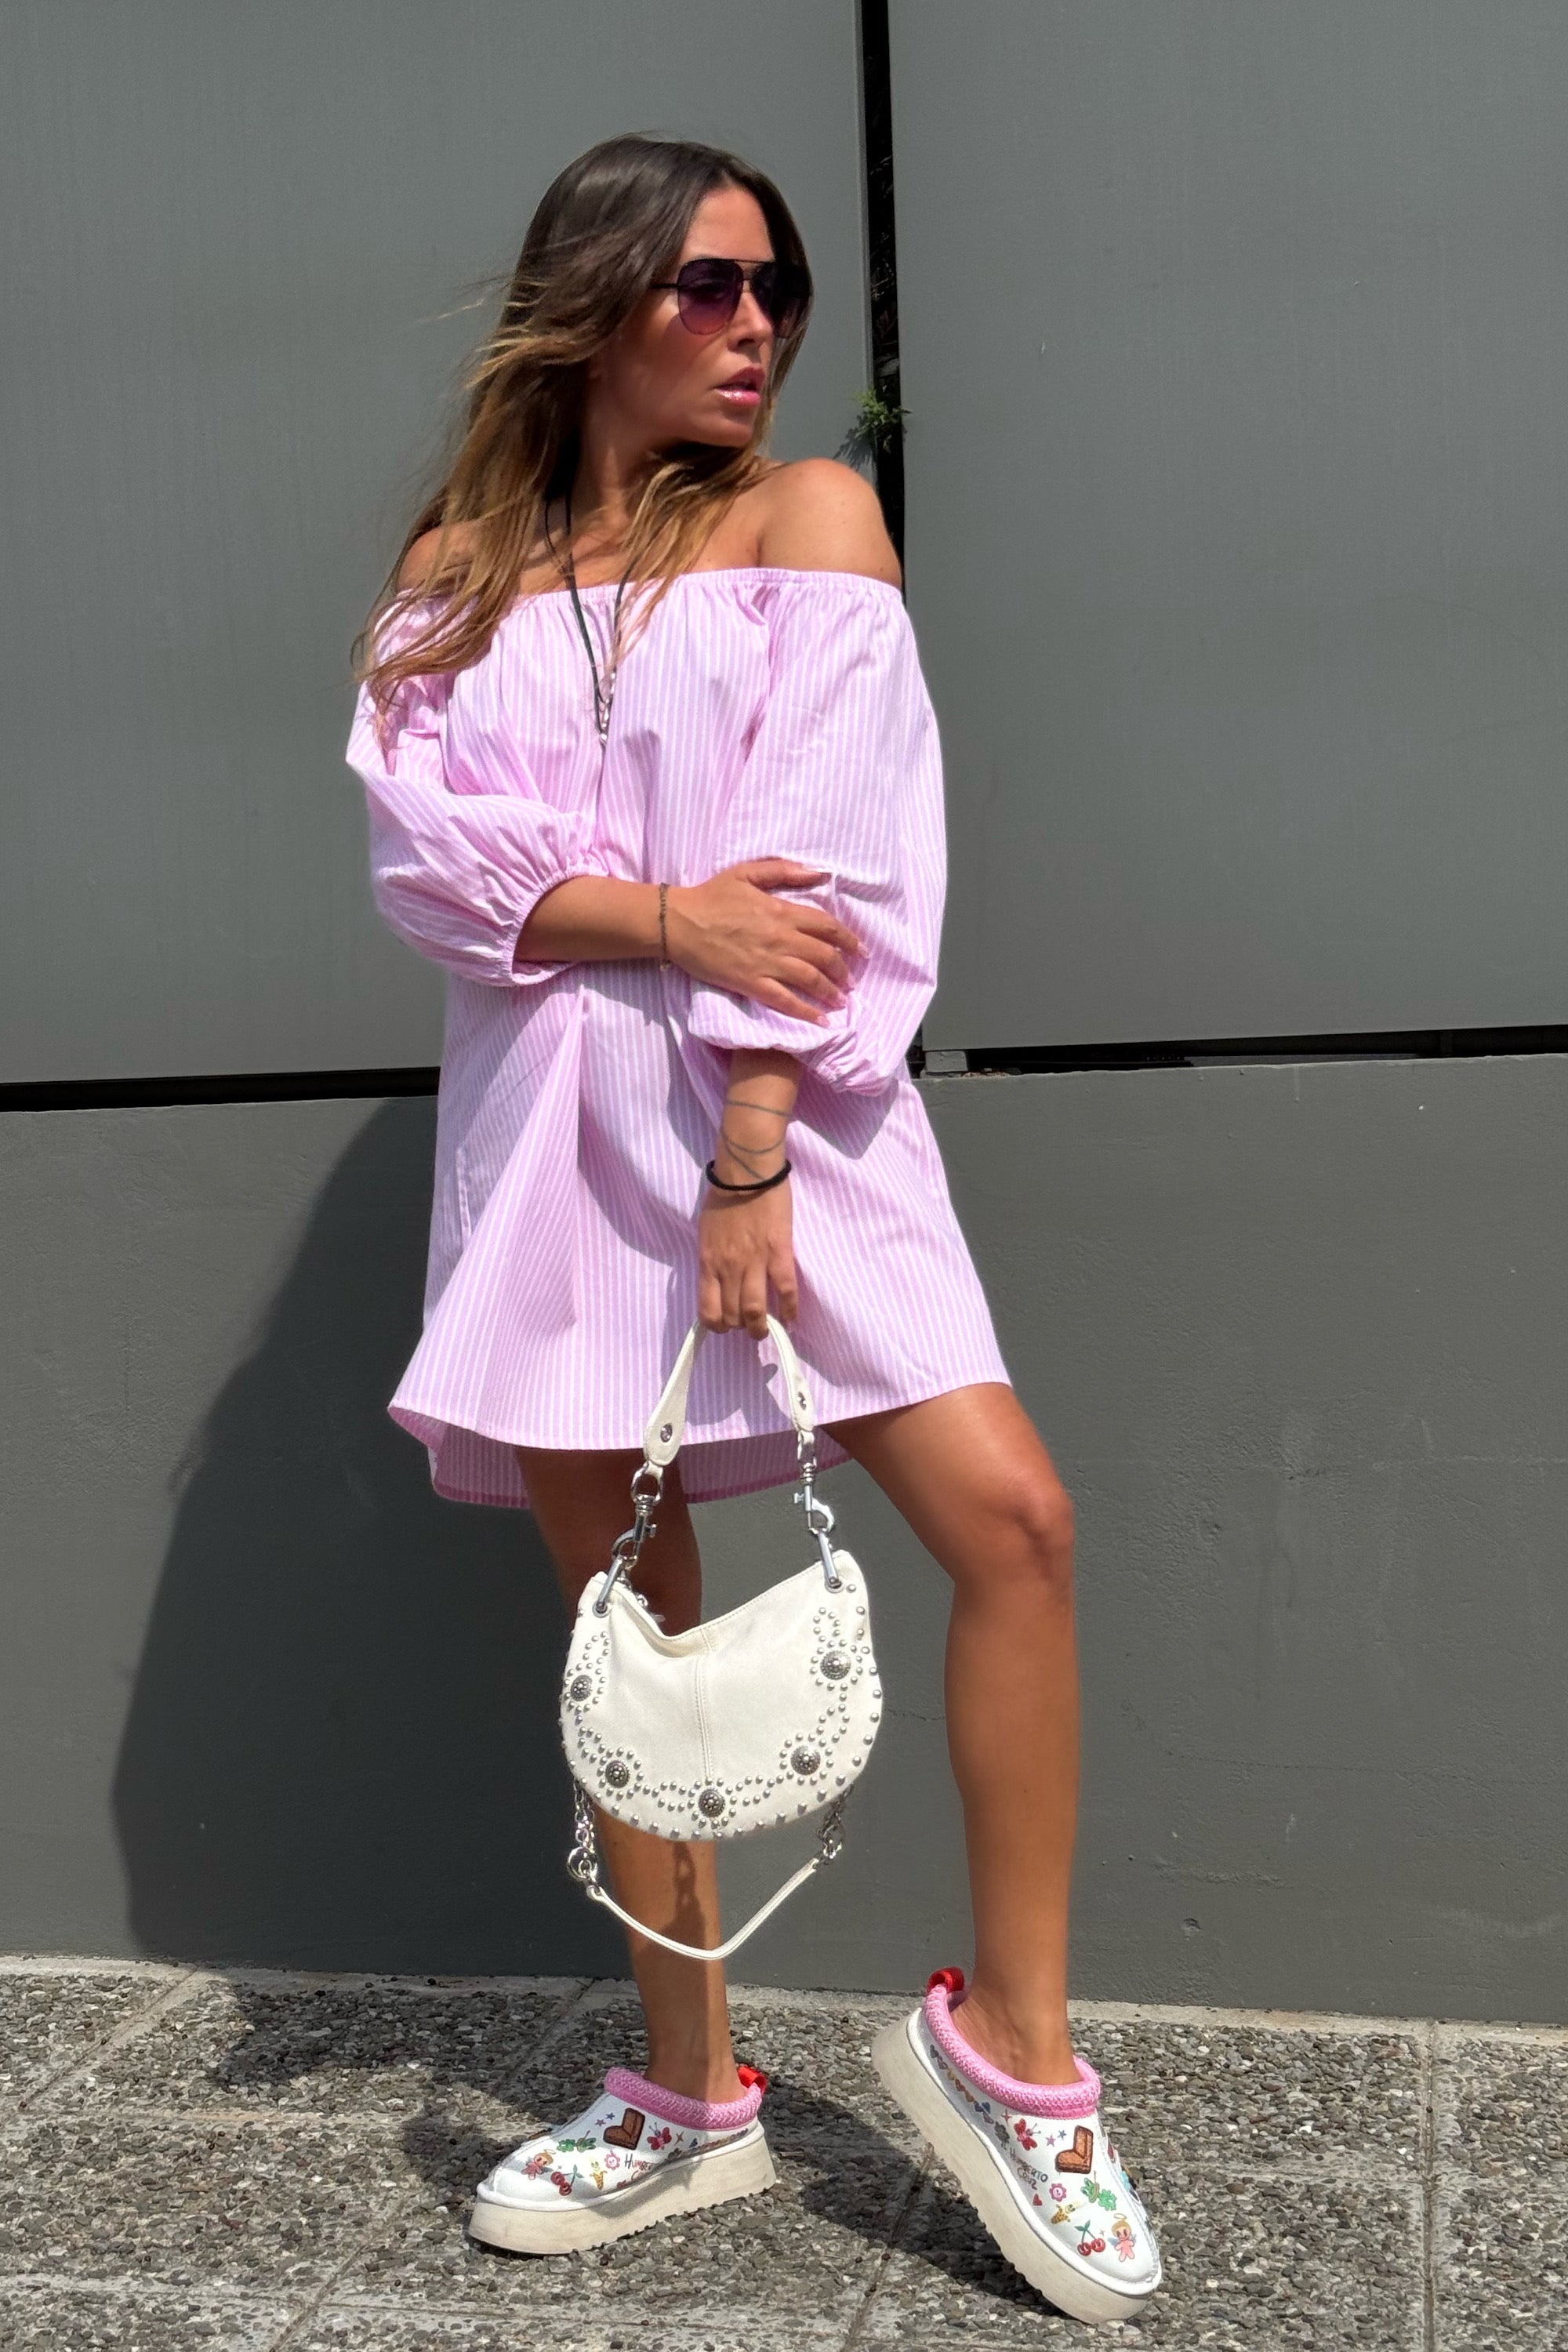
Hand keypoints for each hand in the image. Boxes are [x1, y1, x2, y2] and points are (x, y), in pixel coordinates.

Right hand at [665, 860, 862, 1023]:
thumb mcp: (748, 873)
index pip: (827, 927)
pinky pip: (785, 1001)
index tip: (861, 951)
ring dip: (831, 992)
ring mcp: (767, 963)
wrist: (679, 922)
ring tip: (841, 1002)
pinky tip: (820, 1021)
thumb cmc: (711, 895)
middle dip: (844, 971)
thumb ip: (784, 871)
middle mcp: (780, 938)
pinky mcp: (751, 983)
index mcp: (782, 911)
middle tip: (851, 981)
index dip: (849, 940)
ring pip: (810, 980)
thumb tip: (818, 872)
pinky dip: (806, 1012)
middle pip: (824, 956)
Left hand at [697, 1178, 796, 1335]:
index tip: (723, 1328)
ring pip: (756, 1310)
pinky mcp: (779, 1253)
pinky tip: (790, 1318)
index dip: (715, 1326)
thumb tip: (717, 1276)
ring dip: (760, 1327)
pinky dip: (789, 1309)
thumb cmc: (723, 1197)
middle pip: (732, 1314)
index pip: (707, 1308)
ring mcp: (754, 1262)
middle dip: (739, 1328)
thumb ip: (712, 1257)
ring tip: (765, 1331)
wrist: (746, 1173)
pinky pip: (785, 1289)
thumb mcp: (706, 1232)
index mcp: (708, 1262)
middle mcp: (728, 1268)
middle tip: (747, 1328)